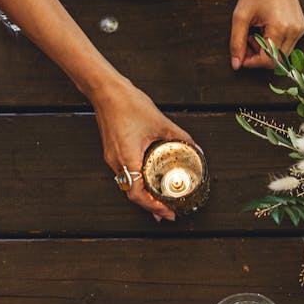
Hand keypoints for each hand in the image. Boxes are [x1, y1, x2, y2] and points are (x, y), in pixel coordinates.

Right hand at [91, 79, 194, 221]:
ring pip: (128, 185)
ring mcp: (112, 157)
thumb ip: (181, 137)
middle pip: (132, 194)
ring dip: (144, 196)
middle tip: (167, 213)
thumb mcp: (161, 122)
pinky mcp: (112, 151)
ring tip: (160, 203)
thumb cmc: (128, 104)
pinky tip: (148, 182)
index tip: (166, 213)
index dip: (153, 206)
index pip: (137, 194)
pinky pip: (125, 174)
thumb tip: (198, 150)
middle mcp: (116, 162)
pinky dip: (138, 182)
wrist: (105, 90)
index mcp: (127, 157)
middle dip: (150, 206)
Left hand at [230, 0, 303, 69]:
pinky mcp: (301, 28)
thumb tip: (236, 64)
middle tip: (248, 40)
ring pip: (282, 55)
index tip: (242, 53)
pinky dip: (275, 43)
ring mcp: (300, 30)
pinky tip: (267, 29)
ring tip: (257, 32)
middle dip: (258, 56)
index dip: (252, 62)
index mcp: (279, 28)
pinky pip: (287, 46)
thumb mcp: (240, 16)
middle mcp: (293, 31)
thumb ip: (236, 42)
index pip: (267, 61)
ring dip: (266, 50)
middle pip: (276, 61)